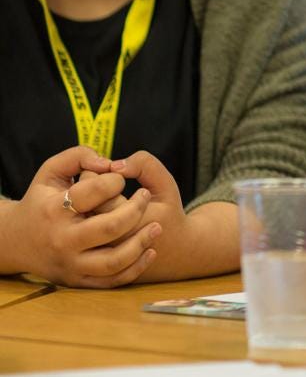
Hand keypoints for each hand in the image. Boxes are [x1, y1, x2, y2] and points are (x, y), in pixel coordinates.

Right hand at [0, 146, 159, 287]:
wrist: (17, 242)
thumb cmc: (42, 201)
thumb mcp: (50, 171)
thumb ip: (78, 155)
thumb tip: (108, 163)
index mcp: (55, 210)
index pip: (95, 192)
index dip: (115, 180)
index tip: (121, 178)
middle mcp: (62, 240)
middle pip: (110, 227)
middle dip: (136, 209)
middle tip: (145, 197)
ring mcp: (70, 263)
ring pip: (114, 260)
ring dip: (142, 242)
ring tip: (157, 226)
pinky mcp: (77, 280)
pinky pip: (112, 281)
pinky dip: (136, 268)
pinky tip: (150, 250)